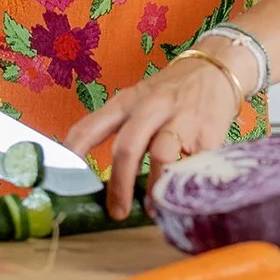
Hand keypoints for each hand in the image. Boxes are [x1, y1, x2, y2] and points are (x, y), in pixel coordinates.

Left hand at [64, 46, 244, 220]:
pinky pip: (193, 165)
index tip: (64, 179)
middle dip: (120, 184)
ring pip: (162, 157)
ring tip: (152, 208)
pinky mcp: (209, 134)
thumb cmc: (169, 92)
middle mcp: (152, 107)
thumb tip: (90, 171)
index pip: (92, 126)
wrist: (215, 68)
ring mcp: (181, 120)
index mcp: (127, 101)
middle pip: (128, 147)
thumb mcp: (138, 99)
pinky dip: (184, 185)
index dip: (75, 153)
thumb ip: (117, 127)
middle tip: (117, 211)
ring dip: (154, 189)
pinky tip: (180, 195)